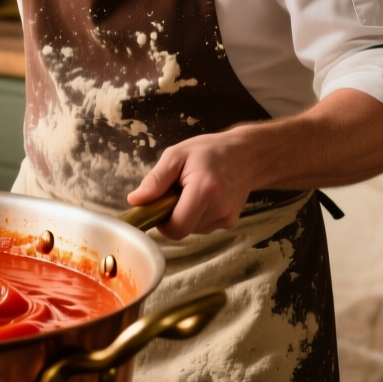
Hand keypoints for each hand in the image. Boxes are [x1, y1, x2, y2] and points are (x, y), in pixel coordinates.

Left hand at [126, 124, 271, 239]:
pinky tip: (204, 197)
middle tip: (176, 192)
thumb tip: (135, 201)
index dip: (161, 221)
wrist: (247, 154)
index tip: (159, 205)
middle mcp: (219, 208)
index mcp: (205, 190)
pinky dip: (197, 215)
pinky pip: (203, 226)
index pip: (176, 227)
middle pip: (182, 230)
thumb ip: (155, 180)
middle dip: (172, 216)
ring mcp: (227, 218)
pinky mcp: (230, 222)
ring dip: (185, 214)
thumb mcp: (177, 155)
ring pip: (192, 229)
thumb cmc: (210, 151)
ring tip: (193, 190)